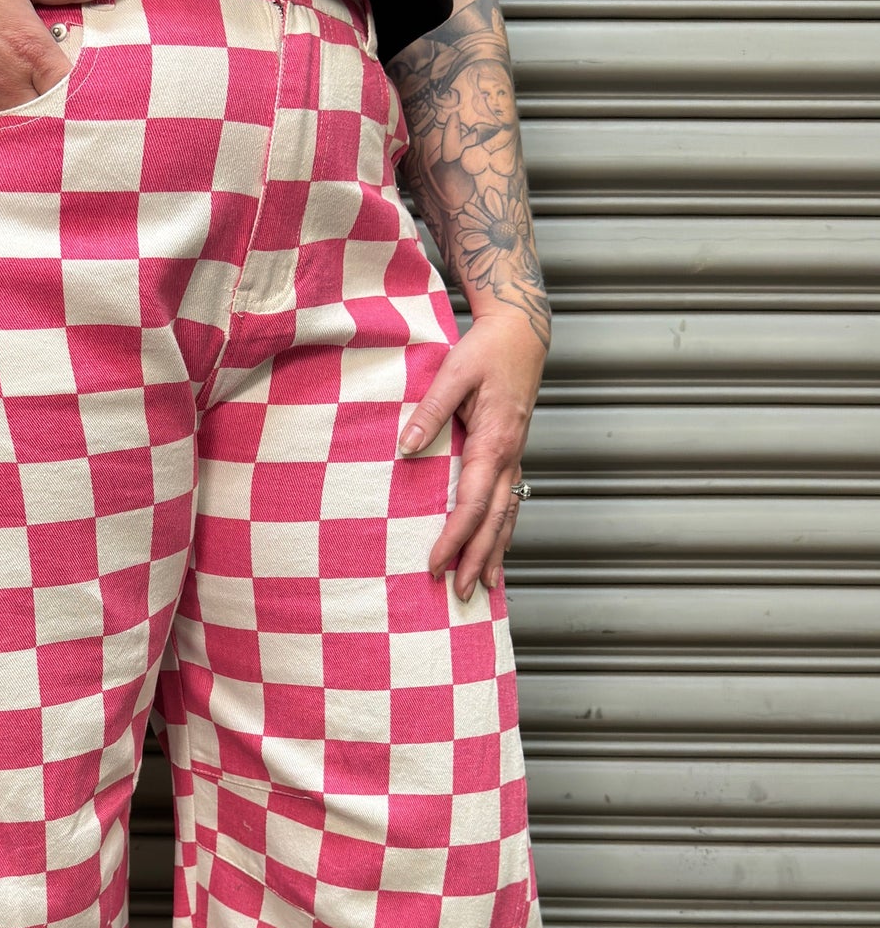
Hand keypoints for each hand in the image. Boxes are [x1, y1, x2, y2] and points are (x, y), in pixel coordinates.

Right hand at [0, 0, 125, 118]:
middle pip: (48, 121)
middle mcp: (2, 85)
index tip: (90, 95)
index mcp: (29, 51)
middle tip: (66, 114)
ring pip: (13, 134)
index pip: (76, 95)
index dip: (86, 98)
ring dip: (23, 127)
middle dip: (58, 117)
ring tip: (24, 112)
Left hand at [398, 309, 546, 600]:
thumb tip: (407, 447)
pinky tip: (497, 546)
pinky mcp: (512, 452)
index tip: (436, 564)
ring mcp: (514, 456)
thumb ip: (429, 411)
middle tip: (464, 593)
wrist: (522, 333)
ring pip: (508, 515)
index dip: (455, 538)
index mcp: (494, 443)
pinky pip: (510, 500)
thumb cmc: (486, 350)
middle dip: (479, 559)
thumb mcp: (453, 374)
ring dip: (496, 552)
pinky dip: (504, 529)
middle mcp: (509, 456)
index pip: (473, 504)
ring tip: (487, 586)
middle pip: (495, 521)